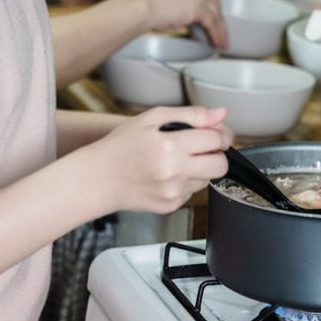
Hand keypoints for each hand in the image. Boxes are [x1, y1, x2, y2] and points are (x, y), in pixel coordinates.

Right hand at [89, 106, 232, 214]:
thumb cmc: (121, 146)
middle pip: (221, 165)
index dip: (221, 135)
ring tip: (177, 160)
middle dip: (218, 154)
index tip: (217, 134)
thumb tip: (220, 114)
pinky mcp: (171, 206)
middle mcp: (173, 171)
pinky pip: (193, 192)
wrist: (99, 179)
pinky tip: (167, 175)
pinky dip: (186, 182)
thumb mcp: (152, 118)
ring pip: (208, 179)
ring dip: (200, 168)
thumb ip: (190, 115)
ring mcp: (173, 192)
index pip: (216, 140)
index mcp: (169, 145)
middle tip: (204, 148)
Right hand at [129, 0, 227, 47]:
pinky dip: (217, 35)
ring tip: (221, 41)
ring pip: (216, 13)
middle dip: (218, 17)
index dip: (209, 5)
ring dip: (220, 30)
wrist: (140, 9)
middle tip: (220, 30)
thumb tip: (186, 14)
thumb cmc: (144, 6)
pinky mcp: (198, 6)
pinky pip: (213, 24)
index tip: (212, 16)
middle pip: (213, 0)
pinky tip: (217, 43)